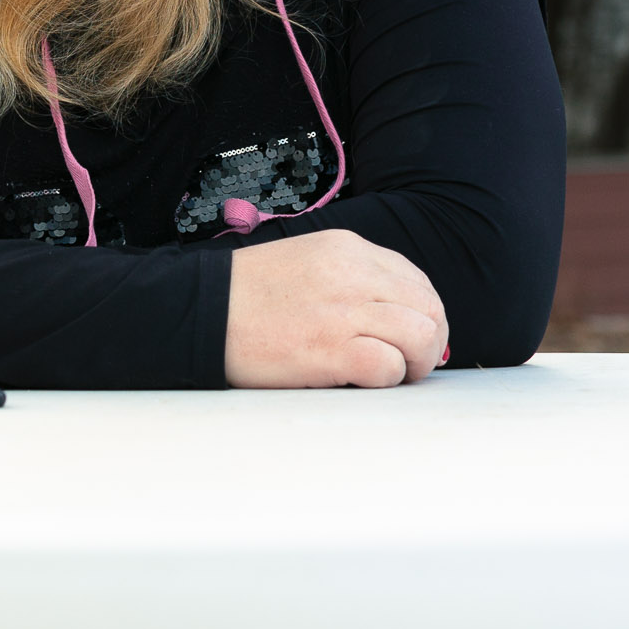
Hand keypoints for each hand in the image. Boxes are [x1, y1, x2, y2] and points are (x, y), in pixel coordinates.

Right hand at [222, 229, 448, 387]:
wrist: (199, 310)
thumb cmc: (248, 297)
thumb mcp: (307, 263)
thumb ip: (351, 279)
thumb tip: (396, 314)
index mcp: (347, 249)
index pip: (416, 280)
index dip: (422, 315)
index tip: (408, 338)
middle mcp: (352, 273)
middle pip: (429, 307)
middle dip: (429, 341)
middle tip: (407, 363)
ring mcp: (343, 310)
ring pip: (422, 335)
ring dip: (414, 362)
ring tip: (390, 373)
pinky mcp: (331, 349)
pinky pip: (390, 367)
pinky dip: (386, 379)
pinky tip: (362, 380)